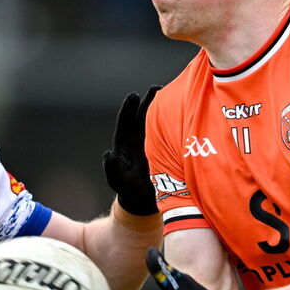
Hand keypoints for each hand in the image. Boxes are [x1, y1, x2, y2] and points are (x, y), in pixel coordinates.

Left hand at [103, 87, 159, 215]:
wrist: (145, 200)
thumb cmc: (130, 191)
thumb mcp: (119, 182)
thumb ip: (112, 170)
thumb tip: (107, 153)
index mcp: (124, 144)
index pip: (125, 122)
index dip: (128, 108)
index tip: (133, 95)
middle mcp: (136, 139)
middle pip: (141, 116)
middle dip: (147, 101)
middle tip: (156, 88)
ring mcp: (149, 141)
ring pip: (154, 120)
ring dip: (161, 107)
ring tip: (171, 93)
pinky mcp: (162, 146)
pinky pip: (166, 130)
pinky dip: (171, 120)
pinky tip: (181, 111)